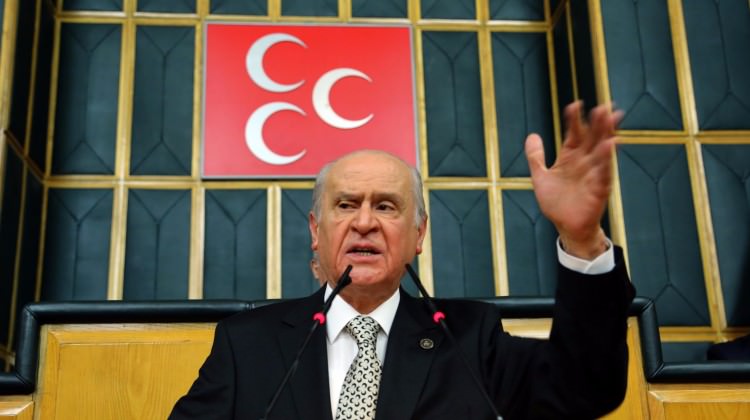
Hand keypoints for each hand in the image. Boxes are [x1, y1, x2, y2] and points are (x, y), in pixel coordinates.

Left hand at [524, 101, 621, 259]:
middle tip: (603, 104)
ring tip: (611, 117)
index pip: (574, 134)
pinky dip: (606, 159)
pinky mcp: (599, 188)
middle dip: (597, 122)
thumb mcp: (541, 177)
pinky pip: (604, 171)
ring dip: (606, 134)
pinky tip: (610, 145)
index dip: (575, 120)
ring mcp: (593, 174)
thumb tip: (532, 135)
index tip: (575, 105)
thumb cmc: (556, 203)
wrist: (566, 227)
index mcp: (570, 157)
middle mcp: (584, 162)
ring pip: (602, 150)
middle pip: (592, 137)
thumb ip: (535, 157)